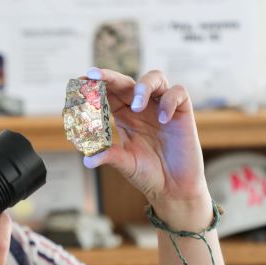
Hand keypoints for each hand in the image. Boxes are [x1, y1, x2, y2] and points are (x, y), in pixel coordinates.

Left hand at [82, 67, 211, 216]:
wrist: (174, 188)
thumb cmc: (148, 174)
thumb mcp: (125, 164)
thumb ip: (110, 157)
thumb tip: (87, 160)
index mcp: (124, 116)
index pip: (110, 93)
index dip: (98, 84)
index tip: (83, 78)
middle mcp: (142, 108)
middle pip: (127, 82)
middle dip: (111, 77)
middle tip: (96, 77)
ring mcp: (162, 107)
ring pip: (155, 78)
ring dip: (143, 86)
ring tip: (137, 106)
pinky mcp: (182, 112)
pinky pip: (178, 93)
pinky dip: (169, 101)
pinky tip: (163, 120)